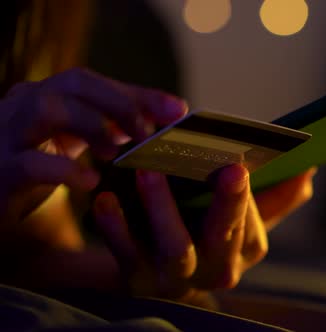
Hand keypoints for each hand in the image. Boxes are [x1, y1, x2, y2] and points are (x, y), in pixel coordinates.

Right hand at [0, 67, 186, 232]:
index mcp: (47, 97)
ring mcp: (6, 136)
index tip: (179, 110)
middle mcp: (24, 106)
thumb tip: (172, 111)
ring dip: (92, 124)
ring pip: (46, 107)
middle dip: (120, 103)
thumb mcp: (78, 142)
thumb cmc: (38, 171)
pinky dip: (64, 169)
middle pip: (74, 82)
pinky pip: (29, 162)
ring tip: (116, 150)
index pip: (96, 82)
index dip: (139, 93)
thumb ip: (118, 124)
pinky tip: (91, 181)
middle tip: (150, 132)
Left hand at [92, 165, 314, 304]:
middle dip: (226, 204)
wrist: (161, 270)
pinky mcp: (137, 280)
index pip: (252, 227)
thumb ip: (278, 197)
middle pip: (223, 238)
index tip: (240, 167)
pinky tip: (105, 200)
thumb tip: (310, 172)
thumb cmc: (208, 232)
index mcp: (245, 250)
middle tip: (225, 168)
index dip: (246, 200)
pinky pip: (125, 253)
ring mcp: (176, 278)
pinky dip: (115, 228)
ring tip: (151, 171)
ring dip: (163, 208)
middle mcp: (216, 270)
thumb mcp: (246, 219)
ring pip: (174, 247)